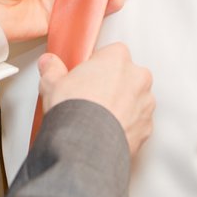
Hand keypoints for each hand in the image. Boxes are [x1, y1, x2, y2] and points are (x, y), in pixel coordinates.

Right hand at [39, 43, 154, 156]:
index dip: (97, 65)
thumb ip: (52, 69)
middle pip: (127, 75)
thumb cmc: (75, 110)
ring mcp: (145, 103)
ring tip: (99, 117)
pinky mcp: (147, 128)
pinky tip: (107, 131)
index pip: (111, 53)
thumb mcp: (53, 83)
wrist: (86, 144)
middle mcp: (137, 78)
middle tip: (91, 96)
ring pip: (135, 99)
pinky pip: (137, 123)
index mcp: (117, 58)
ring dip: (122, 105)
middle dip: (113, 84)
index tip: (86, 76)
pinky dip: (126, 126)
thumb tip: (49, 64)